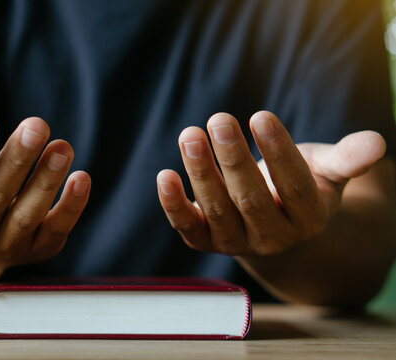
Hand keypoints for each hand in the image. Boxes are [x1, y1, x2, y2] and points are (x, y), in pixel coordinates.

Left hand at [157, 111, 385, 255]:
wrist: (273, 221)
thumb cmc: (301, 185)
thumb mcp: (327, 171)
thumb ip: (347, 159)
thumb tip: (376, 143)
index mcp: (307, 217)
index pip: (294, 185)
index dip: (279, 152)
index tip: (261, 116)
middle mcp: (272, 237)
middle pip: (251, 199)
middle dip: (233, 159)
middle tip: (219, 119)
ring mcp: (236, 243)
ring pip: (217, 211)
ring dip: (200, 173)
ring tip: (190, 134)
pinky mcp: (205, 242)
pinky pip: (188, 227)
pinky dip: (174, 204)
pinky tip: (165, 175)